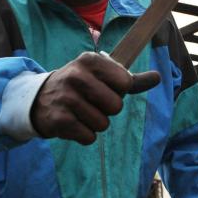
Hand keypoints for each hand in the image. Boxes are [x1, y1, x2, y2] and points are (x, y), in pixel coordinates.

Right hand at [30, 52, 160, 144]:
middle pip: (116, 106)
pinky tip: (73, 123)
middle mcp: (76, 76)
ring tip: (81, 113)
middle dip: (108, 110)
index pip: (125, 83)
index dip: (118, 91)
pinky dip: (84, 135)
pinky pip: (89, 137)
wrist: (40, 99)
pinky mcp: (60, 120)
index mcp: (89, 60)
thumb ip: (130, 79)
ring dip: (95, 124)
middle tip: (91, 103)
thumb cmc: (80, 87)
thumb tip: (157, 77)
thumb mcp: (101, 76)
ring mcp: (67, 98)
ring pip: (103, 124)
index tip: (104, 87)